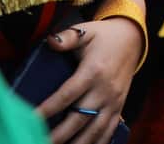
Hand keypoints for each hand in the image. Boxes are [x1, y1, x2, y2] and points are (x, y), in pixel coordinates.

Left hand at [39, 17, 143, 143]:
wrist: (132, 39)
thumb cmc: (104, 36)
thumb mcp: (86, 30)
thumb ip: (67, 37)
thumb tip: (50, 42)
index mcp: (94, 71)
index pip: (68, 95)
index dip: (49, 109)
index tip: (31, 119)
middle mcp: (106, 89)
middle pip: (80, 118)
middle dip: (60, 135)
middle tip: (40, 143)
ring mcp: (114, 101)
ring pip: (96, 129)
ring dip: (78, 143)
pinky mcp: (119, 107)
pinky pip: (109, 130)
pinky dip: (98, 143)